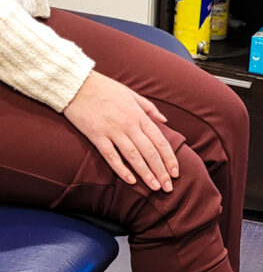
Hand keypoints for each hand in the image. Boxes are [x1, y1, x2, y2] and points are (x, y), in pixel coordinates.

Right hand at [63, 70, 179, 190]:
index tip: (175, 172)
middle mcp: (128, 124)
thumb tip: (165, 121)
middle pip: (149, 152)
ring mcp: (112, 130)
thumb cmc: (104, 88)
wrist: (76, 84)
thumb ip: (149, 108)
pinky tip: (131, 181)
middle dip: (161, 171)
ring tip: (154, 187)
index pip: (159, 141)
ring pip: (133, 156)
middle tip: (168, 188)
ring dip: (145, 173)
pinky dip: (121, 169)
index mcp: (138, 114)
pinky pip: (111, 156)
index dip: (169, 158)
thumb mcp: (130, 93)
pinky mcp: (96, 136)